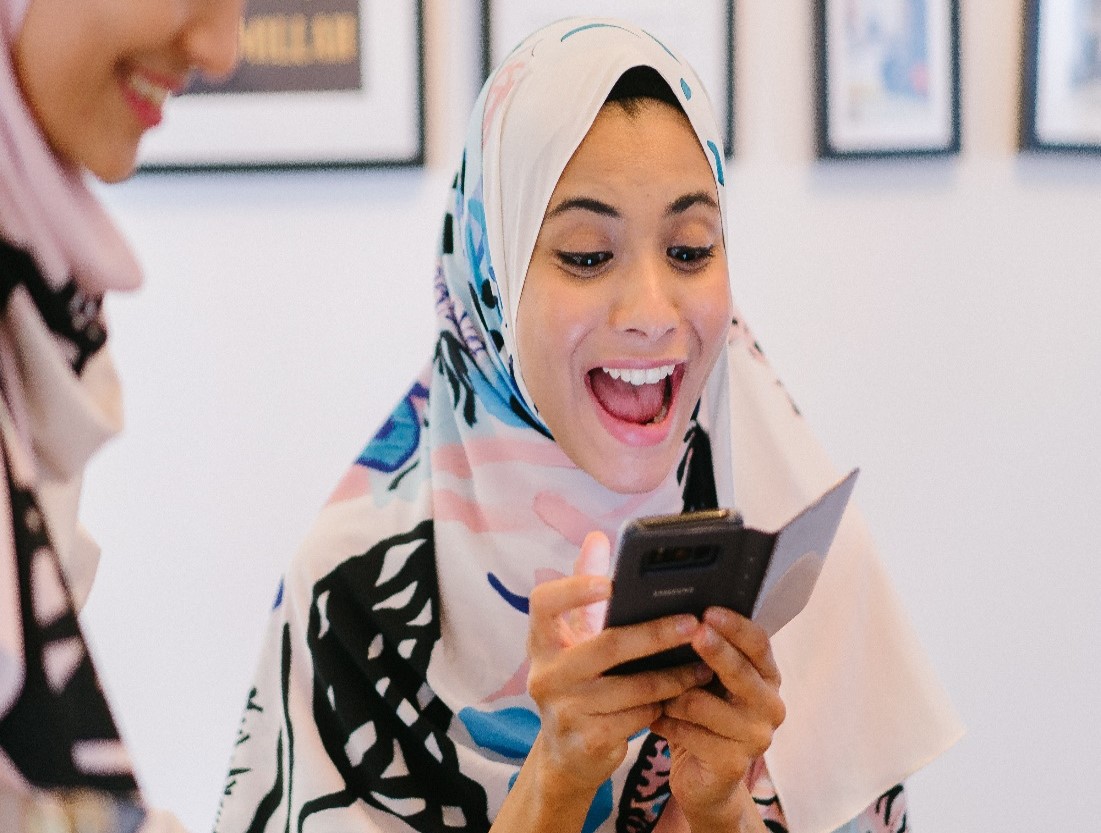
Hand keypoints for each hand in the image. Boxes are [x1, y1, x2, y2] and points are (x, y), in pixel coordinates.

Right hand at [525, 532, 711, 794]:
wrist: (568, 753)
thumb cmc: (579, 683)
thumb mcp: (576, 640)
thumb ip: (587, 592)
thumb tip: (598, 538)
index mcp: (542, 641)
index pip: (544, 603)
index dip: (575, 589)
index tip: (611, 583)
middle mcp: (546, 675)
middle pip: (606, 646)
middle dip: (655, 634)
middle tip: (692, 623)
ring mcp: (564, 711)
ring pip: (632, 687)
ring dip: (674, 675)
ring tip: (703, 663)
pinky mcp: (587, 741)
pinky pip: (638, 716)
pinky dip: (664, 704)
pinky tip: (683, 696)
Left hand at [650, 607, 784, 828]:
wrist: (705, 779)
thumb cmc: (703, 718)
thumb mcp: (709, 682)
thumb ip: (706, 654)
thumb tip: (678, 616)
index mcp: (767, 677)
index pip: (759, 644)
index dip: (735, 626)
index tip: (708, 611)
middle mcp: (770, 706)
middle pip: (739, 670)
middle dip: (714, 649)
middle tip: (692, 632)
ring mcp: (756, 737)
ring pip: (701, 703)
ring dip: (671, 696)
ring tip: (655, 695)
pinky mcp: (733, 763)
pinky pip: (688, 732)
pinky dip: (665, 724)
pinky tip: (654, 722)